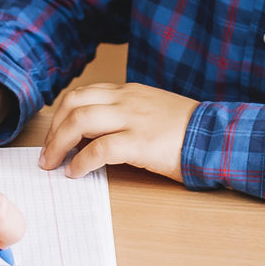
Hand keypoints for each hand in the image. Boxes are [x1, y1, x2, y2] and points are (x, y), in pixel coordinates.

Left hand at [39, 82, 198, 181]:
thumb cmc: (187, 129)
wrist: (218, 136)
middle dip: (53, 130)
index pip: (81, 94)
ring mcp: (132, 119)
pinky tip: (76, 173)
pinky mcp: (140, 142)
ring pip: (80, 121)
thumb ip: (124, 115)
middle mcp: (126, 100)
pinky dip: (81, 162)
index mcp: (128, 92)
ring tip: (53, 164)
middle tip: (47, 154)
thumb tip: (93, 135)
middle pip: (73, 104)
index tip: (53, 134)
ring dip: (59, 144)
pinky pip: (100, 149)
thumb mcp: (151, 110)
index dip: (60, 114)